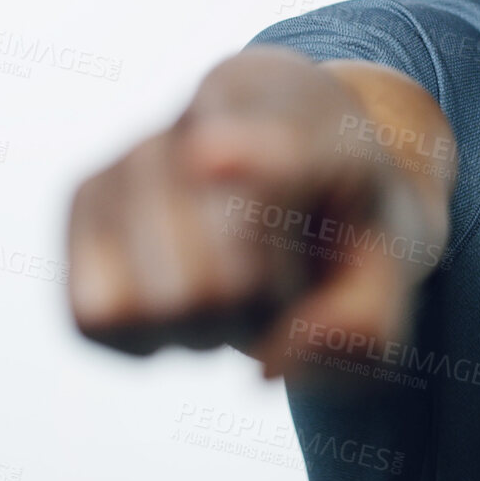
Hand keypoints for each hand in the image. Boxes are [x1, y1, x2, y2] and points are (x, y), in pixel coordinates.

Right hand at [67, 47, 445, 383]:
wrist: (304, 163)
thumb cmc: (350, 220)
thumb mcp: (395, 269)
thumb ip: (363, 324)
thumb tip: (265, 368)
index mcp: (308, 111)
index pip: (273, 146)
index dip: (246, 159)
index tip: (208, 154)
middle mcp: (211, 111)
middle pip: (219, 280)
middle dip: (264, 312)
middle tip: (282, 281)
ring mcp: (138, 148)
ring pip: (152, 304)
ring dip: (204, 328)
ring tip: (231, 282)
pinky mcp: (84, 194)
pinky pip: (95, 315)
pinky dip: (145, 336)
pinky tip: (178, 290)